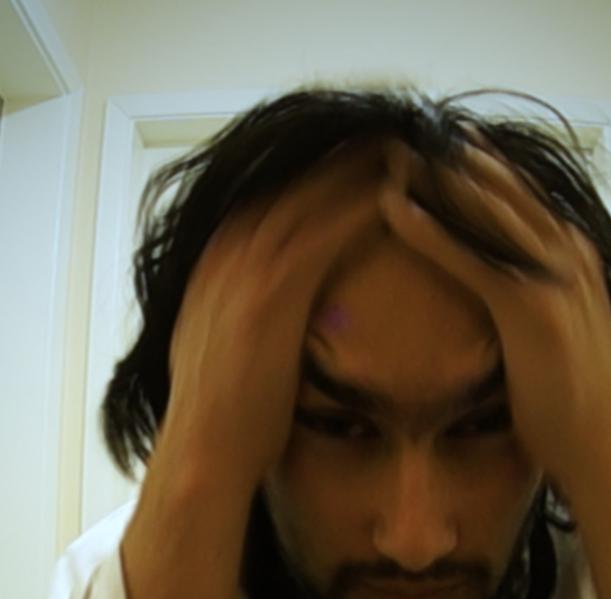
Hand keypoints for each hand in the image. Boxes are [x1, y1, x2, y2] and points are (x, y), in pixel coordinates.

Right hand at [162, 140, 390, 487]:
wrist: (205, 457)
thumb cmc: (226, 422)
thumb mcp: (225, 352)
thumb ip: (242, 319)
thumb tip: (264, 321)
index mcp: (215, 263)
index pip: (267, 196)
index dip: (310, 173)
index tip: (350, 155)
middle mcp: (226, 253)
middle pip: (289, 180)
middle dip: (338, 155)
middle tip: (387, 130)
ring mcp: (245, 268)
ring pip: (310, 194)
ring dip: (359, 165)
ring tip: (406, 144)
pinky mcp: (272, 291)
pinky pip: (327, 231)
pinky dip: (364, 205)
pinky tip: (405, 191)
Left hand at [375, 129, 610, 494]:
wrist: (604, 451)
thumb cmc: (577, 408)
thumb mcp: (558, 341)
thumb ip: (535, 307)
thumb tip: (502, 305)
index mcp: (575, 259)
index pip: (524, 199)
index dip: (481, 170)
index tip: (441, 145)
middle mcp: (569, 256)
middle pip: (505, 190)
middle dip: (456, 159)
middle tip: (408, 134)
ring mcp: (553, 278)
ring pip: (488, 209)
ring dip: (439, 176)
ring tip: (392, 151)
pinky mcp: (531, 308)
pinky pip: (471, 256)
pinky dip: (430, 229)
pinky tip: (394, 209)